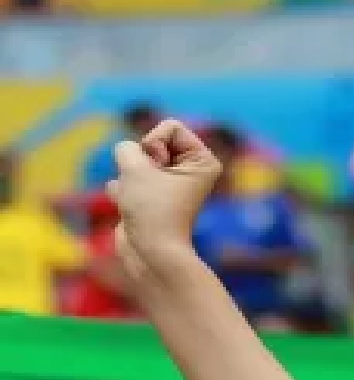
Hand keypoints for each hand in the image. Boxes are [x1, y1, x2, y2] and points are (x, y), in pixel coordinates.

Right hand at [108, 119, 222, 278]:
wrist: (151, 253)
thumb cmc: (151, 209)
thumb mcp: (134, 165)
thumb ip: (126, 146)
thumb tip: (127, 154)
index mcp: (203, 160)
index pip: (170, 126)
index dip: (155, 144)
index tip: (158, 169)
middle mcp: (191, 170)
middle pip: (151, 141)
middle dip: (140, 161)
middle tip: (148, 187)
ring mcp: (170, 183)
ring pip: (135, 160)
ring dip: (130, 177)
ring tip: (140, 198)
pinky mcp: (151, 196)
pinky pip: (126, 177)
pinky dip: (123, 191)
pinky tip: (130, 207)